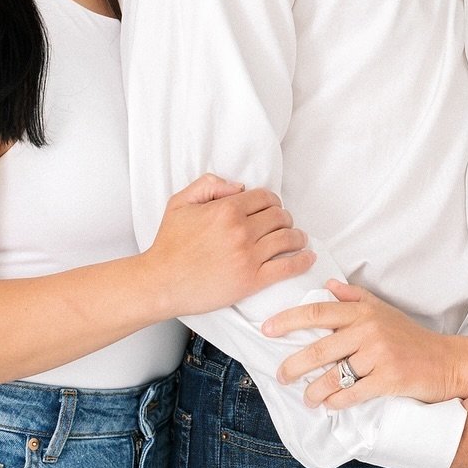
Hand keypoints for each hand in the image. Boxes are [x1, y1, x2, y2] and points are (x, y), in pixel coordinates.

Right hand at [143, 174, 312, 317]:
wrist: (160, 282)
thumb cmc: (168, 244)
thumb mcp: (181, 202)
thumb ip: (209, 185)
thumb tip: (239, 186)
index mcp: (227, 209)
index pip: (265, 198)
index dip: (272, 202)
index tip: (272, 209)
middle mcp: (241, 230)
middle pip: (280, 216)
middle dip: (284, 218)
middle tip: (283, 224)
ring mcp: (248, 256)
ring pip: (288, 238)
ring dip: (298, 237)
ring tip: (299, 239)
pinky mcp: (251, 280)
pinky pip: (287, 267)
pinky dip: (302, 260)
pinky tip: (308, 257)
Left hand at [263, 280, 460, 406]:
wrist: (445, 361)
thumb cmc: (410, 336)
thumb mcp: (383, 310)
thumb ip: (354, 297)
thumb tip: (328, 285)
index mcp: (363, 312)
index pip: (318, 312)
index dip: (289, 320)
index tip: (267, 329)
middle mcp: (369, 330)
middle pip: (319, 348)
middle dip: (293, 365)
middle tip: (280, 375)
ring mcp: (379, 355)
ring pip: (334, 376)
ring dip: (313, 391)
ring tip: (306, 398)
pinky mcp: (389, 378)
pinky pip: (352, 394)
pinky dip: (336, 403)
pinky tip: (328, 406)